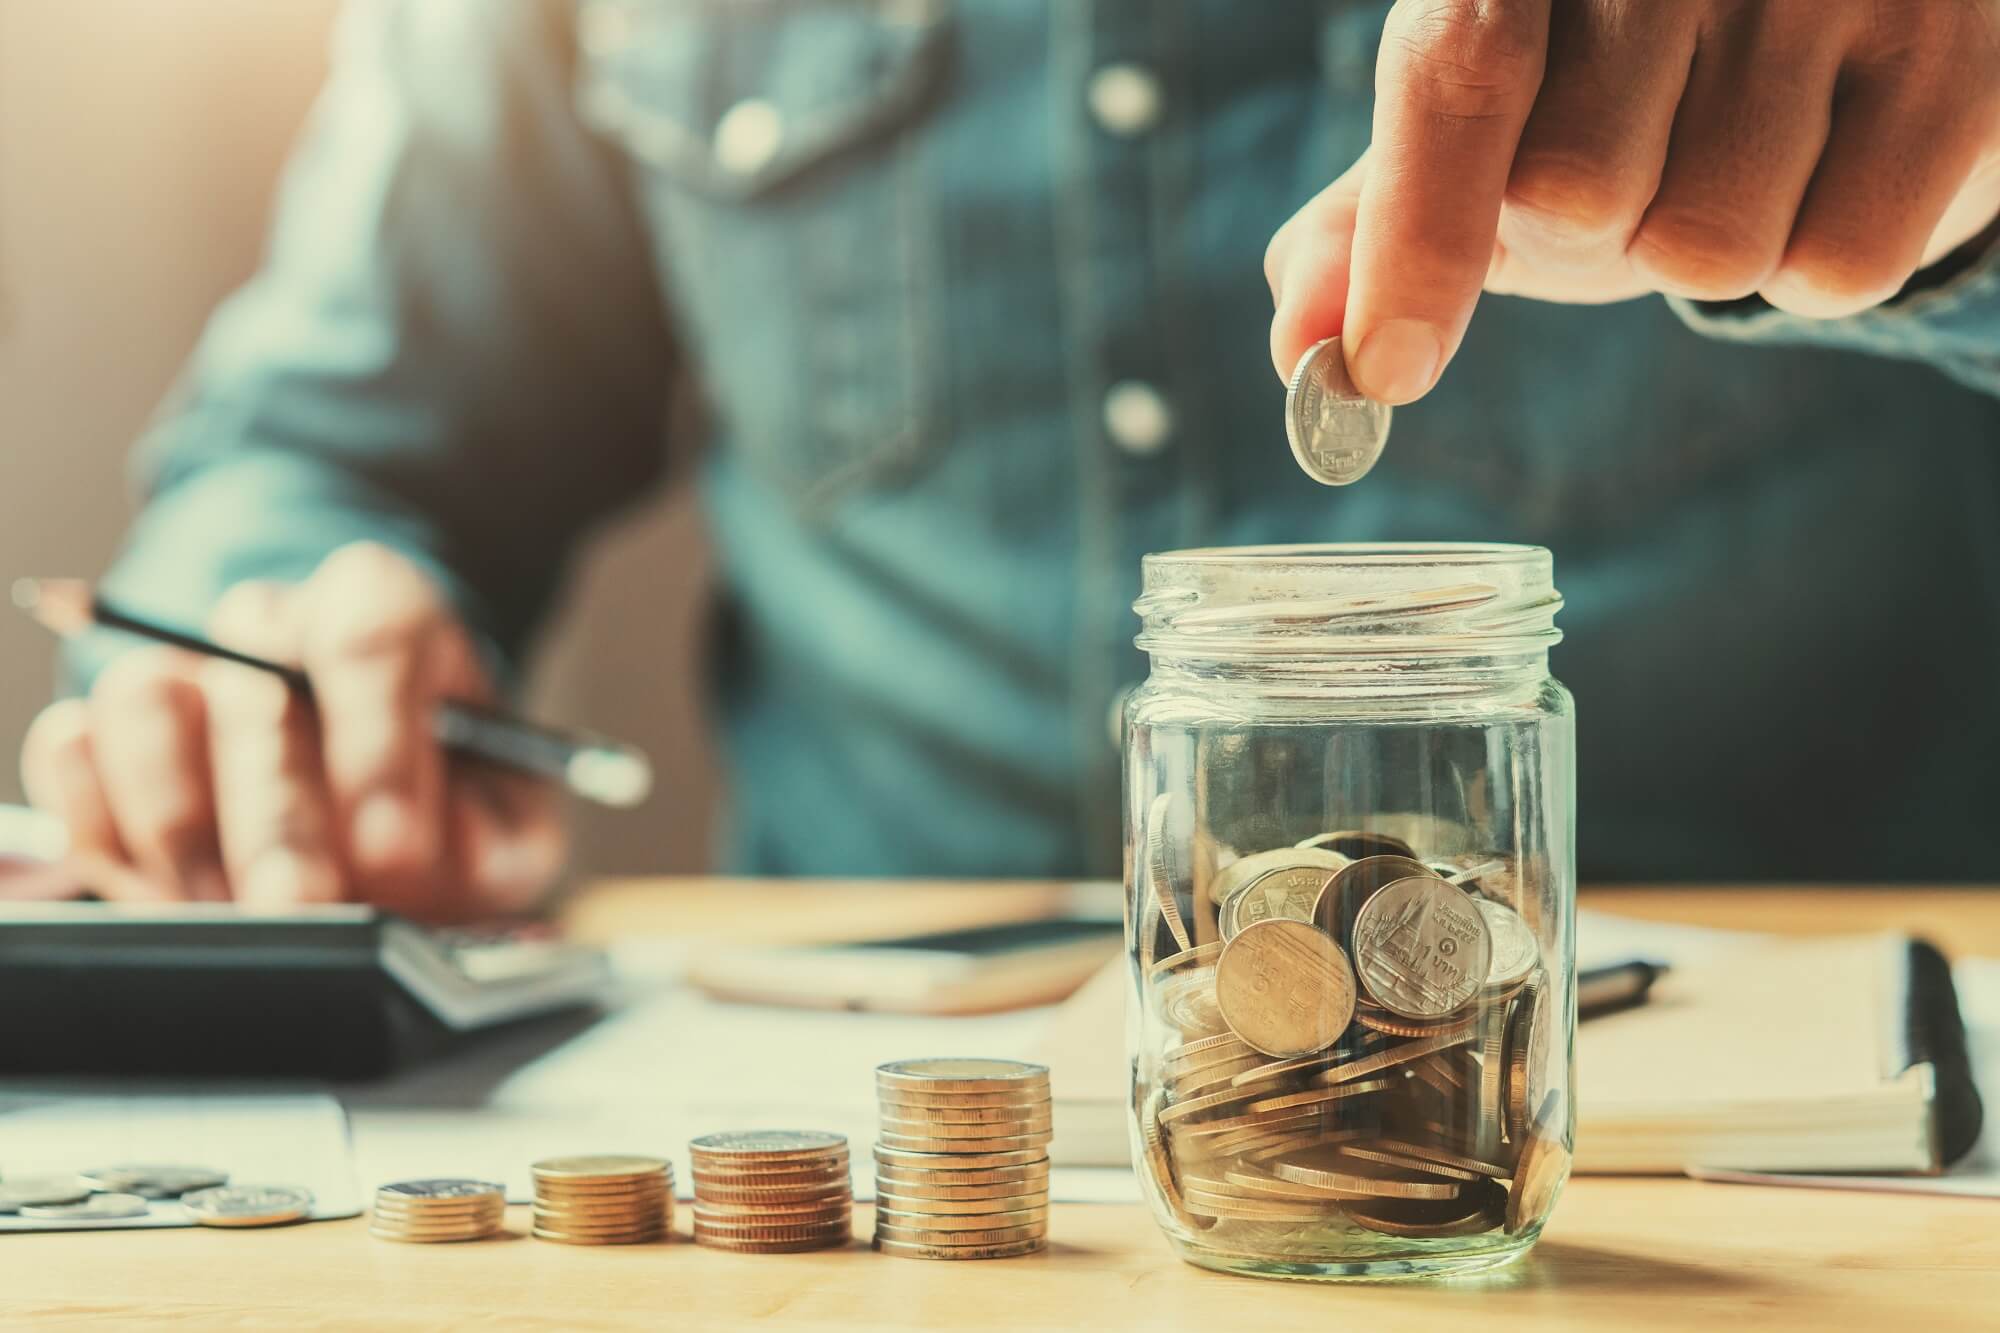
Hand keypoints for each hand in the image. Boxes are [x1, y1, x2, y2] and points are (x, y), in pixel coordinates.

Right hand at [19, 542, 564, 919]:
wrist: (379, 803)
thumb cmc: (446, 808)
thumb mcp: (505, 821)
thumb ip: (494, 834)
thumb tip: (439, 851)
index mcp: (384, 615)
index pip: (372, 631)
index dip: (380, 743)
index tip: (392, 842)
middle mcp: (272, 623)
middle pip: (255, 688)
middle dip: (279, 817)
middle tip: (304, 907)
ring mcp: (182, 667)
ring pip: (144, 699)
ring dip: (184, 826)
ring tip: (232, 914)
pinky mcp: (103, 731)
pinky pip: (69, 748)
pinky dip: (106, 822)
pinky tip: (167, 890)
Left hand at [1267, 0, 1999, 400]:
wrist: (1835, 23)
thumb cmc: (1625, 85)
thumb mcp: (1486, 131)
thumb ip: (1375, 225)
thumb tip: (1302, 350)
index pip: (1458, 76)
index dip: (1417, 237)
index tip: (1387, 370)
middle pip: (1581, 195)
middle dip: (1591, 226)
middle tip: (1641, 153)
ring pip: (1712, 246)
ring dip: (1705, 242)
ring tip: (1742, 148)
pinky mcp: (1963, 52)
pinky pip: (1839, 265)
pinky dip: (1818, 260)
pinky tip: (1830, 166)